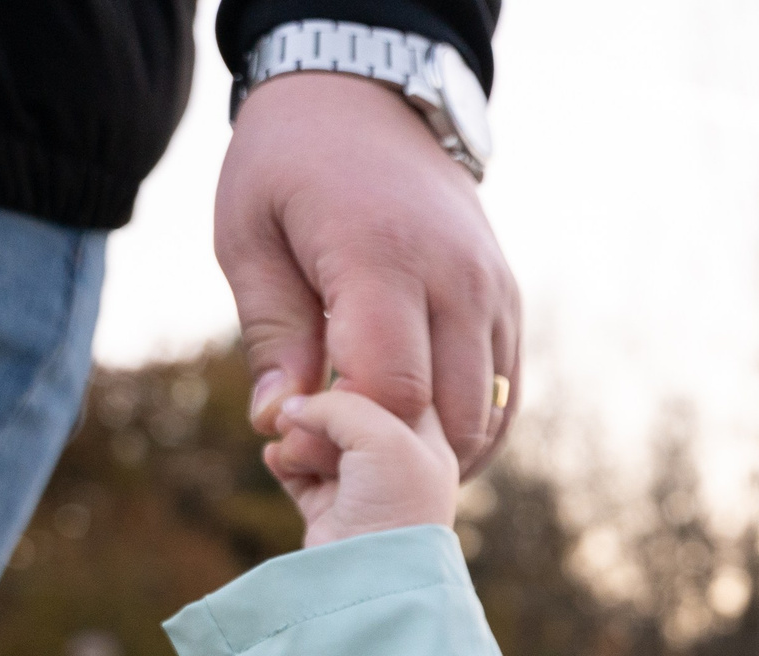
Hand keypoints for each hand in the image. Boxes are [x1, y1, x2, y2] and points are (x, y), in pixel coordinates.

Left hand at [216, 71, 520, 477]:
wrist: (369, 99)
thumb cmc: (288, 168)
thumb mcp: (248, 237)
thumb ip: (271, 334)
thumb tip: (278, 423)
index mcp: (382, 257)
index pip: (392, 388)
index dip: (348, 430)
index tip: (300, 426)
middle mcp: (456, 279)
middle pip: (448, 416)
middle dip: (391, 453)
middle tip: (335, 450)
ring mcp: (494, 293)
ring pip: (486, 416)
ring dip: (434, 451)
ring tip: (374, 447)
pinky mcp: (509, 303)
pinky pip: (506, 395)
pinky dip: (468, 430)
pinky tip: (418, 435)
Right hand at [265, 390, 459, 546]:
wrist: (371, 576)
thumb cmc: (394, 503)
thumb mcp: (382, 433)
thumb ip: (339, 404)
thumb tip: (294, 406)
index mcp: (427, 440)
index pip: (390, 387)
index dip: (355, 381)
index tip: (334, 385)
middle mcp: (396, 462)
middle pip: (344, 412)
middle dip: (321, 417)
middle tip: (309, 430)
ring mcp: (361, 486)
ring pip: (318, 438)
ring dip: (300, 442)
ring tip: (299, 457)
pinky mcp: (329, 510)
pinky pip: (296, 469)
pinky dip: (284, 462)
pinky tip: (277, 459)